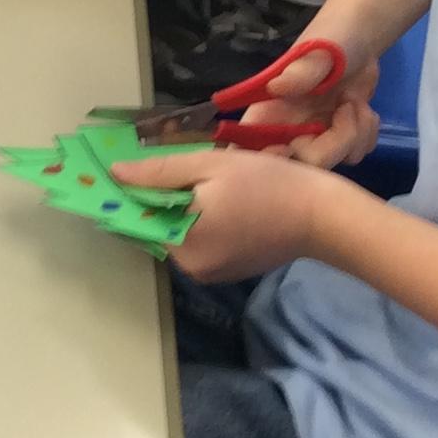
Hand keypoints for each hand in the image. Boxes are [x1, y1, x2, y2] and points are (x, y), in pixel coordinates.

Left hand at [112, 147, 352, 282]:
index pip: (137, 217)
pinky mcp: (227, 271)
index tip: (125, 170)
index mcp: (181, 242)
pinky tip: (224, 200)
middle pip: (158, 225)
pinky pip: (201, 242)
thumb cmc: (268, 184)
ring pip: (180, 232)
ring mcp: (210, 273)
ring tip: (210, 181)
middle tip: (185, 168)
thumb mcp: (210, 165)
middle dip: (163, 197)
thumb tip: (114, 174)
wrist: (323, 216)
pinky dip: (203, 221)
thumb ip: (160, 171)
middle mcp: (190, 266)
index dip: (130, 192)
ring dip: (184, 208)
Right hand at [240, 44, 382, 168]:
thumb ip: (301, 71)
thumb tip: (276, 87)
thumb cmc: (332, 38)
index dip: (267, 161)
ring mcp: (315, 139)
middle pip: (303, 166)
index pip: (248, 152)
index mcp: (268, 114)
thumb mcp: (319, 51)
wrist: (361, 40)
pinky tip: (364, 110)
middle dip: (336, 142)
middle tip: (346, 110)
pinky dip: (367, 134)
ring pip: (335, 163)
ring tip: (356, 103)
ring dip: (356, 133)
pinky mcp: (340, 141)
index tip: (292, 147)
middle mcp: (288, 132)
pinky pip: (355, 155)